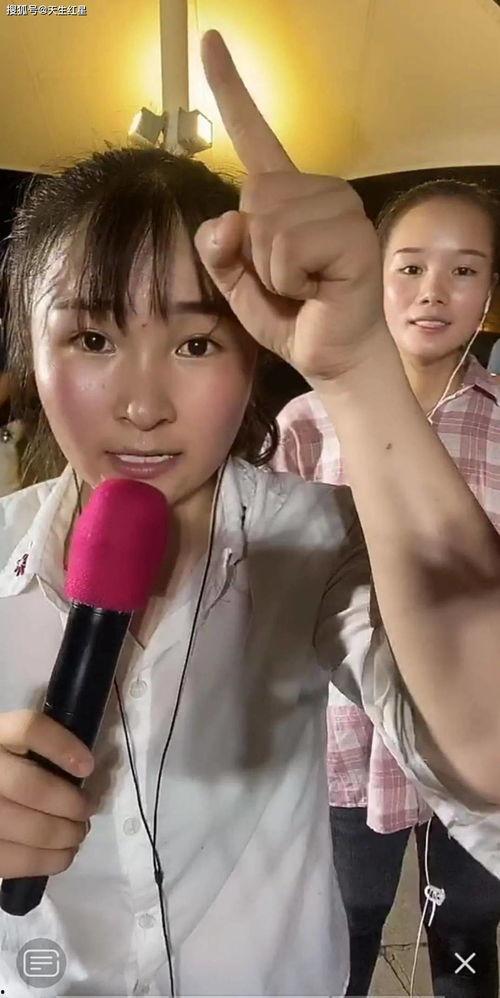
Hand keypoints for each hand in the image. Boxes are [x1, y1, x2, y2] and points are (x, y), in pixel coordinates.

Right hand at [0, 710, 93, 878]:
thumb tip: (84, 769)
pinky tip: (63, 855)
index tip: (88, 766)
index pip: (27, 729)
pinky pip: (15, 861)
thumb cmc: (6, 770)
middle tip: (88, 809)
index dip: (62, 746)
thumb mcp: (17, 748)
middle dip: (71, 804)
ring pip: (28, 826)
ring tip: (78, 833)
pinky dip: (48, 861)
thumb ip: (41, 749)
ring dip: (64, 834)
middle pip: (30, 787)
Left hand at [195, 31, 384, 382]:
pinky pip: (288, 246)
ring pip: (267, 223)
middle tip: (286, 278)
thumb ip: (219, 250)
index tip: (211, 41)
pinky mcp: (352, 233)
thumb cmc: (291, 315)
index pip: (255, 135)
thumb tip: (225, 221)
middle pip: (251, 194)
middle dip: (253, 250)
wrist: (331, 356)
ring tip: (302, 286)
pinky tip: (316, 289)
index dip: (230, 90)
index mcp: (288, 195)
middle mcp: (318, 189)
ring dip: (271, 270)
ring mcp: (340, 207)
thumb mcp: (237, 283)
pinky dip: (288, 279)